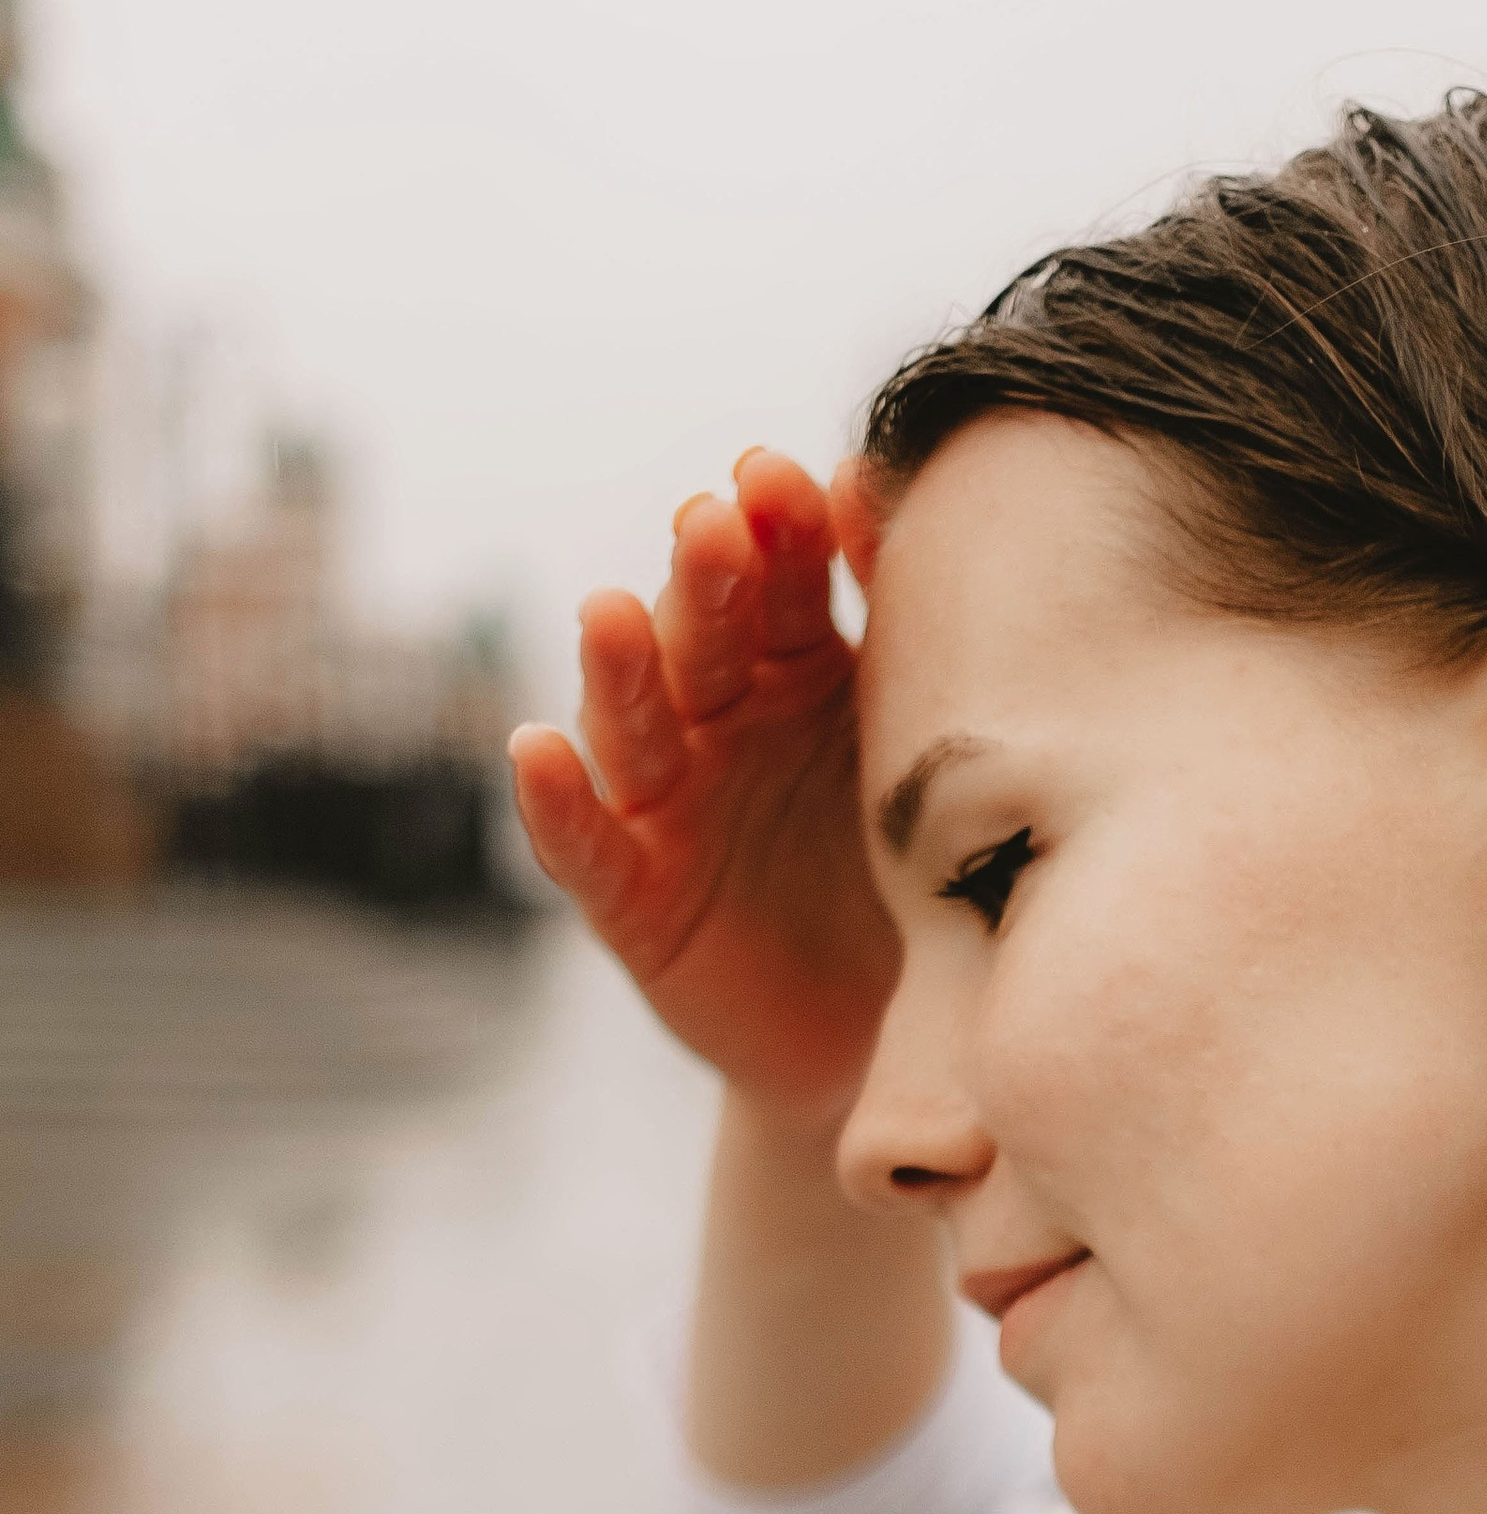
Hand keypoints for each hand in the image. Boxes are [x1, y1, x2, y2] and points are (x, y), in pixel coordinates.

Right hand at [510, 450, 893, 1119]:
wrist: (886, 1035)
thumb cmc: (905, 879)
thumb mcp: (925, 769)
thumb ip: (919, 656)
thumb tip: (917, 521)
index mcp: (798, 671)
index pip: (784, 583)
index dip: (784, 532)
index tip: (794, 478)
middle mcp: (721, 720)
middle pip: (705, 634)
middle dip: (707, 577)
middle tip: (717, 523)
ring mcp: (668, 805)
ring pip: (634, 722)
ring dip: (618, 666)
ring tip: (611, 615)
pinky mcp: (631, 899)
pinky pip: (583, 846)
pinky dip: (554, 801)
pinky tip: (535, 752)